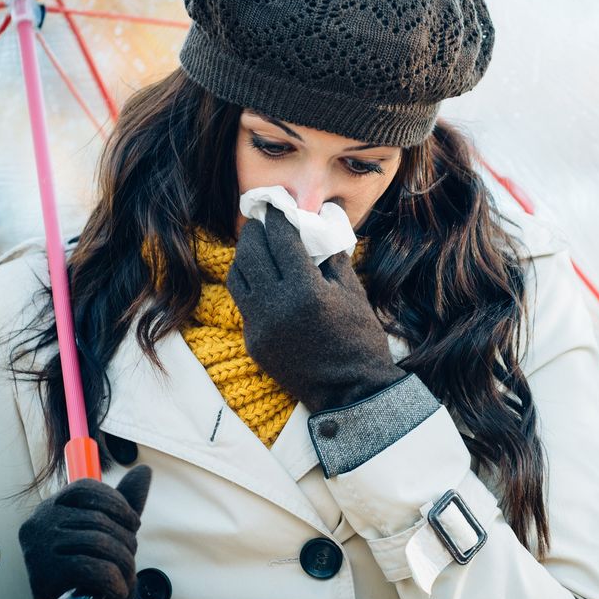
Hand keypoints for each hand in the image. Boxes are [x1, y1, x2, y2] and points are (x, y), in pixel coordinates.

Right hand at [19, 465, 151, 598]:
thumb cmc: (92, 562)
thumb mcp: (110, 527)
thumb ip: (125, 500)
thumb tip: (145, 470)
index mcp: (52, 505)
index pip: (87, 488)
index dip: (118, 504)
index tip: (134, 524)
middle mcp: (39, 522)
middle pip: (98, 518)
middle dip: (126, 539)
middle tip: (131, 557)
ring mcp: (39, 548)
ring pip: (99, 542)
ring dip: (124, 562)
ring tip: (128, 575)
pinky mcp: (45, 575)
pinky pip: (92, 568)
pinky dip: (113, 579)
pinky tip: (118, 589)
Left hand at [227, 205, 405, 412]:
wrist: (351, 391)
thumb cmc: (360, 339)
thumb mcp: (352, 292)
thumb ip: (332, 256)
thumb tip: (323, 223)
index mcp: (306, 291)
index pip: (281, 240)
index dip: (279, 218)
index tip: (280, 207)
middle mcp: (277, 306)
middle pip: (251, 252)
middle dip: (256, 231)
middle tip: (263, 220)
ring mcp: (260, 326)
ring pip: (238, 276)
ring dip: (246, 256)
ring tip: (258, 246)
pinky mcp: (253, 343)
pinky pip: (244, 303)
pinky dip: (250, 284)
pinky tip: (263, 278)